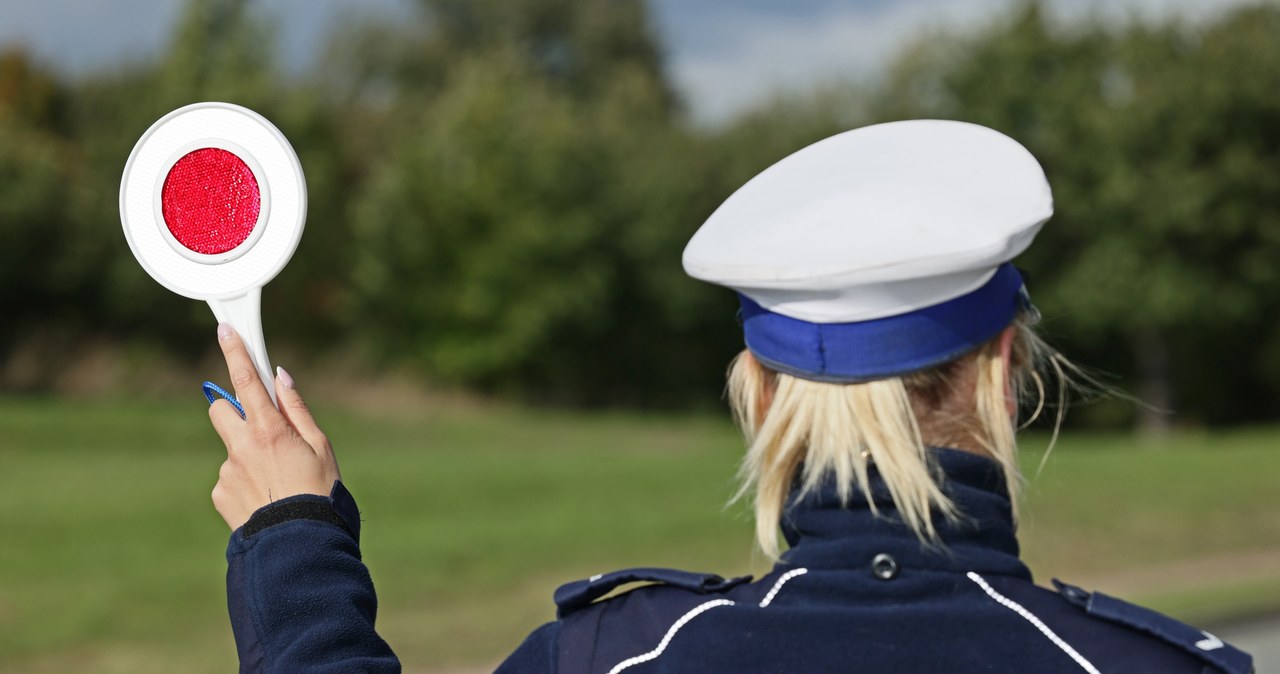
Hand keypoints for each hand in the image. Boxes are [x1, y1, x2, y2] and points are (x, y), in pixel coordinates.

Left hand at [208, 324, 340, 529]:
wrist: (299, 545)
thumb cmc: (320, 493)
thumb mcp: (321, 447)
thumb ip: (297, 410)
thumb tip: (280, 378)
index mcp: (269, 429)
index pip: (246, 380)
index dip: (235, 352)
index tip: (225, 330)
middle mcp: (241, 446)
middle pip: (220, 409)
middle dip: (233, 409)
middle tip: (260, 425)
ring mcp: (226, 471)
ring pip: (231, 448)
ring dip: (247, 454)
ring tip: (276, 481)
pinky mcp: (219, 493)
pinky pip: (230, 477)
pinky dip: (245, 481)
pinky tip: (266, 498)